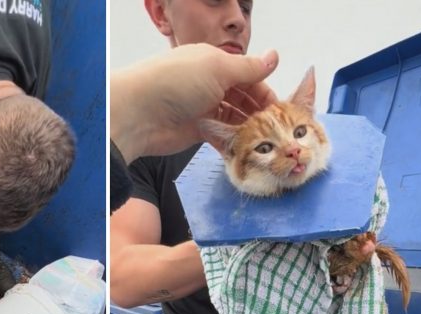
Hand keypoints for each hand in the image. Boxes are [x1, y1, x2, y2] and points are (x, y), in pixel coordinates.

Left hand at [111, 43, 278, 162]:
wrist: (138, 113)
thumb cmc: (177, 82)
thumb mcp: (217, 68)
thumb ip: (249, 68)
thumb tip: (275, 57)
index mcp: (214, 64)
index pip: (249, 77)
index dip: (266, 92)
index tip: (282, 112)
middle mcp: (209, 85)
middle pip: (243, 99)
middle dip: (259, 113)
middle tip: (276, 131)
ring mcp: (203, 109)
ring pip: (234, 119)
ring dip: (249, 128)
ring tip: (265, 143)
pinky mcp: (196, 131)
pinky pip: (221, 136)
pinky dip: (233, 142)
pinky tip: (247, 149)